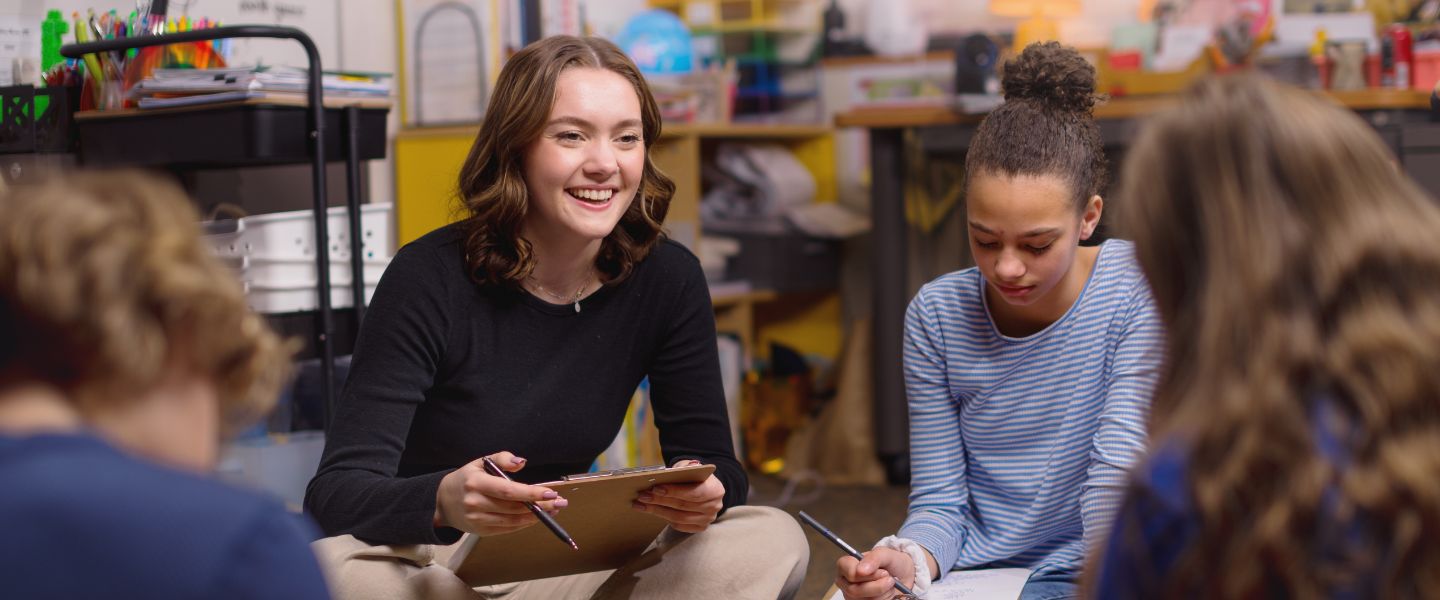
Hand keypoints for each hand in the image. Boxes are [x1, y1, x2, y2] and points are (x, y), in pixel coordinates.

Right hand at [434, 451, 567, 535]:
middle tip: (560, 502)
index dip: (531, 493)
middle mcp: (476, 503)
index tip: (550, 492)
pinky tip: (536, 517)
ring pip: (513, 521)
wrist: (442, 502)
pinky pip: (507, 529)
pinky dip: (524, 524)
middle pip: (514, 507)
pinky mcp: (481, 531)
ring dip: (535, 517)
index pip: (508, 490)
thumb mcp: (479, 462)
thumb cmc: (466, 479)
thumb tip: (521, 462)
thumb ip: (501, 458)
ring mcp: (478, 520)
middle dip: (540, 505)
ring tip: (553, 510)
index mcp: (476, 483)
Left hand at [632, 459, 723, 532]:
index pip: (694, 493)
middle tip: (642, 496)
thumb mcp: (691, 467)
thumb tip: (666, 474)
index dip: (674, 491)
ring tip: (641, 505)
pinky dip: (665, 518)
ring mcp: (708, 519)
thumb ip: (682, 469)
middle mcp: (714, 507)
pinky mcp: (700, 527)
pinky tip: (653, 511)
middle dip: (660, 501)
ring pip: (679, 518)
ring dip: (657, 511)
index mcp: (715, 490)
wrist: (705, 487)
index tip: (655, 488)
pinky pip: (679, 526)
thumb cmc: (695, 476)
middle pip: (683, 506)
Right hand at [835, 547, 915, 599]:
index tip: (882, 571)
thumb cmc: (891, 562)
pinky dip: (885, 599)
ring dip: (883, 593)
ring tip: (889, 584)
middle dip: (877, 585)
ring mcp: (852, 597)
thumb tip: (860, 570)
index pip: (848, 573)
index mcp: (846, 566)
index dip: (865, 574)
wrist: (903, 576)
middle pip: (854, 590)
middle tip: (890, 578)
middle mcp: (846, 583)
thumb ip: (873, 558)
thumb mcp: (885, 554)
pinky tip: (887, 593)